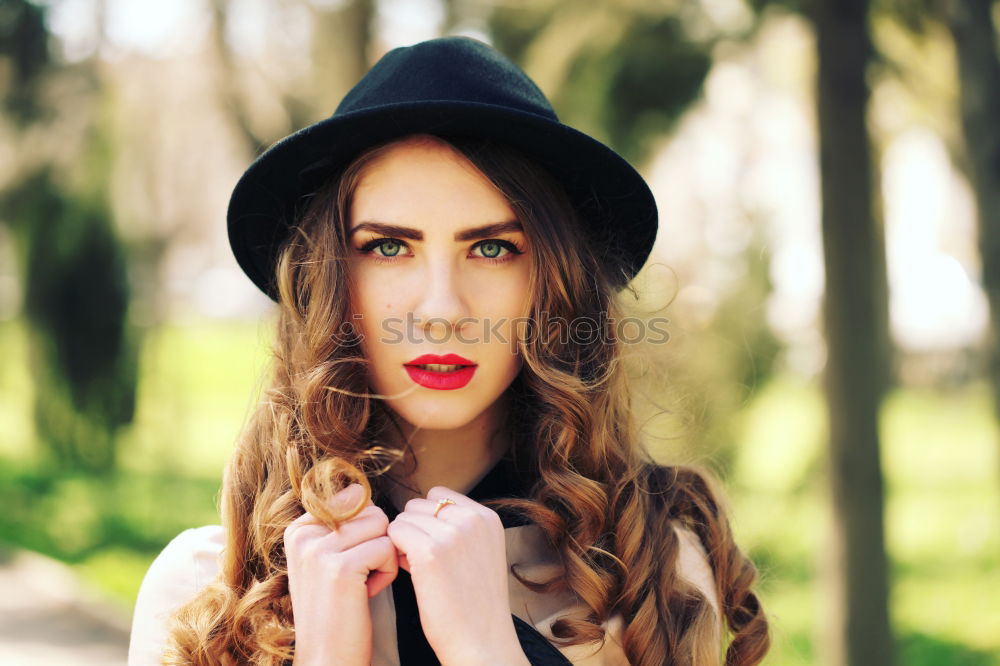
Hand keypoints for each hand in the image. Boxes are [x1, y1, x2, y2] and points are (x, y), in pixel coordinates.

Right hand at [284, 484, 398, 665]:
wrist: (327, 659)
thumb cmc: (337, 610)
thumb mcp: (327, 561)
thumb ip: (338, 525)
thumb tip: (356, 488)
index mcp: (298, 529)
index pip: (353, 502)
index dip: (364, 533)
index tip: (347, 565)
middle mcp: (303, 534)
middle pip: (370, 511)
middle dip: (377, 543)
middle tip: (358, 577)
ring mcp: (318, 550)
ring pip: (382, 526)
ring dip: (383, 557)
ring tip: (363, 585)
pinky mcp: (339, 568)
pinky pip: (386, 548)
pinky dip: (387, 573)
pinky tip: (367, 595)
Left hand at [387, 487, 528, 665]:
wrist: (481, 642)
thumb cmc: (474, 605)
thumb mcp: (479, 553)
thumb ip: (456, 529)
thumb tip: (416, 516)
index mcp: (487, 518)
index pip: (440, 495)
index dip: (430, 520)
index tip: (436, 548)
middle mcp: (472, 519)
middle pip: (419, 504)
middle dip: (415, 529)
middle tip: (424, 561)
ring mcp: (452, 534)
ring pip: (404, 518)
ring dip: (403, 541)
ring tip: (419, 569)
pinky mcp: (430, 552)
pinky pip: (394, 532)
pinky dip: (394, 552)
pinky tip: (408, 573)